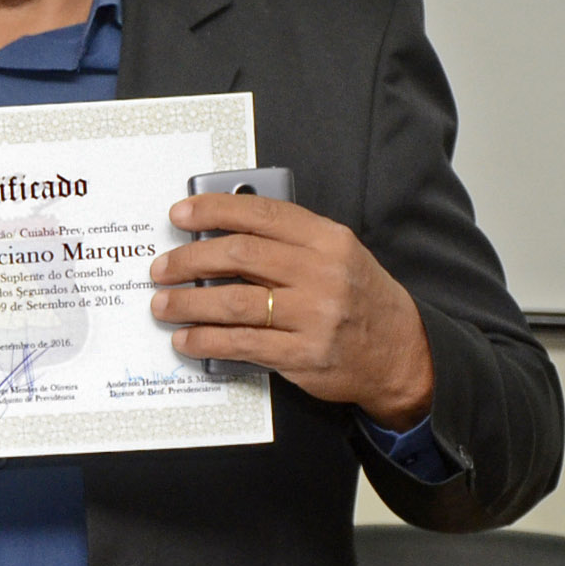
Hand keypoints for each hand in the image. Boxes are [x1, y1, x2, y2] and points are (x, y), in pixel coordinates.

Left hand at [150, 192, 434, 428]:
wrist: (402, 353)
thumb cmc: (359, 299)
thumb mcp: (337, 255)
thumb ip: (288, 242)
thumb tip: (219, 234)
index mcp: (328, 240)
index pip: (260, 214)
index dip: (213, 210)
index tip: (180, 214)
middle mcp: (322, 273)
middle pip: (239, 254)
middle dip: (189, 259)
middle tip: (162, 268)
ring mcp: (314, 316)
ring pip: (234, 302)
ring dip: (188, 303)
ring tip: (163, 305)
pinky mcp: (303, 355)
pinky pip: (242, 343)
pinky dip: (206, 341)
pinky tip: (187, 339)